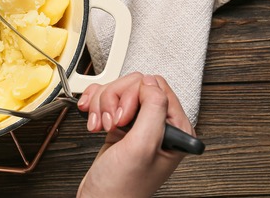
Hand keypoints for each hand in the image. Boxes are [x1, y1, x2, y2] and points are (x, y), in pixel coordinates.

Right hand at [75, 73, 194, 197]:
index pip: (156, 87)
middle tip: (111, 123)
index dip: (134, 96)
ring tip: (100, 126)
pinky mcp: (121, 125)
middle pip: (134, 86)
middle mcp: (159, 124)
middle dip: (114, 101)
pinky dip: (95, 106)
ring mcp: (139, 124)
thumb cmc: (123, 186)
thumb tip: (151, 82)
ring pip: (118, 91)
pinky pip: (106, 100)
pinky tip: (93, 120)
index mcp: (176, 128)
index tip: (123, 118)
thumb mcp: (142, 146)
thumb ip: (153, 110)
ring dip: (102, 105)